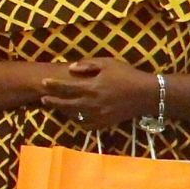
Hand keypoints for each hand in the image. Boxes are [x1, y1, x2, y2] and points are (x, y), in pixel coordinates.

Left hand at [38, 58, 157, 130]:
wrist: (146, 94)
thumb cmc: (127, 75)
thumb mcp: (108, 63)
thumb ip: (88, 65)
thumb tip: (70, 68)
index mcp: (92, 87)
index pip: (66, 87)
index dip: (53, 85)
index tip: (43, 82)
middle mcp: (92, 103)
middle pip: (66, 104)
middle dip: (53, 101)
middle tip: (43, 98)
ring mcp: (98, 115)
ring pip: (74, 115)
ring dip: (63, 110)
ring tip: (56, 106)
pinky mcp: (104, 123)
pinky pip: (86, 124)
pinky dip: (78, 121)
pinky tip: (74, 116)